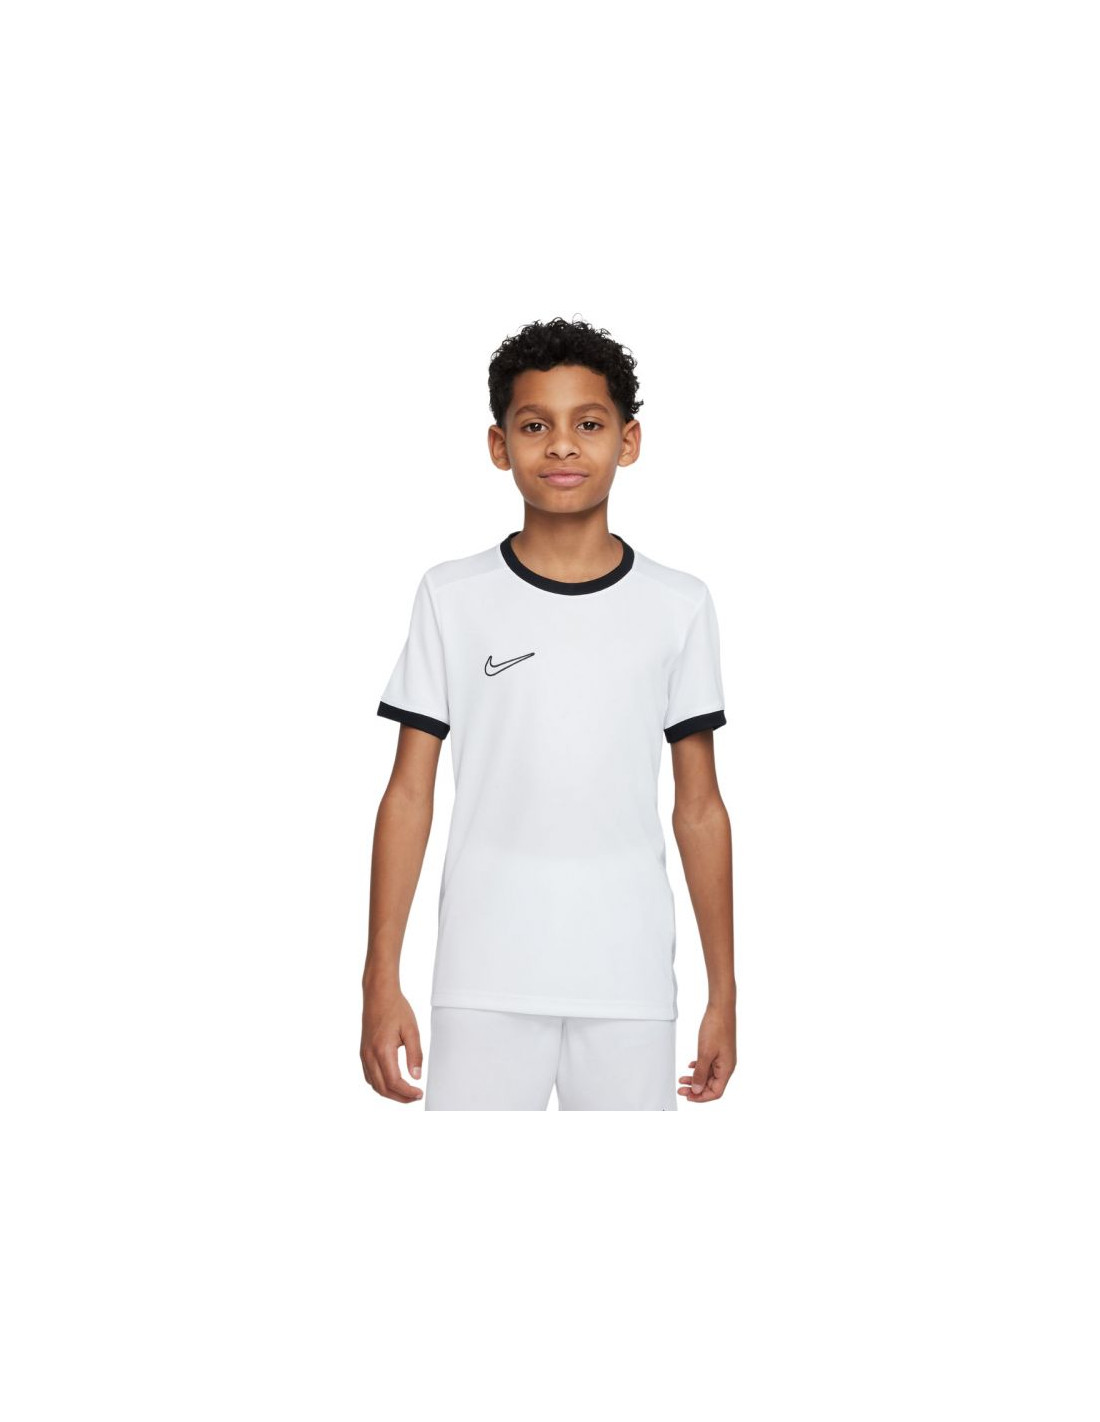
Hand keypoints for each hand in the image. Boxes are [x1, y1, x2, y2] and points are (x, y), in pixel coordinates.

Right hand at [360, 980, 423, 1102]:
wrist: (378, 994)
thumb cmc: (395, 1008)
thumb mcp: (411, 1030)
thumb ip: (415, 1055)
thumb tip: (416, 1076)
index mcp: (382, 1050)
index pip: (394, 1082)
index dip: (407, 1092)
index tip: (419, 1093)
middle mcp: (370, 1055)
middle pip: (382, 1088)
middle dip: (400, 1097)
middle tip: (415, 1097)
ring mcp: (364, 1054)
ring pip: (374, 1084)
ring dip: (390, 1093)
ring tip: (406, 1093)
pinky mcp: (363, 1052)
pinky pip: (369, 1076)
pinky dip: (380, 1085)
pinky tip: (392, 1083)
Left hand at [679, 999, 736, 1101]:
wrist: (721, 1008)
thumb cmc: (716, 1028)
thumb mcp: (705, 1053)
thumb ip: (701, 1073)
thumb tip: (698, 1090)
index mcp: (727, 1069)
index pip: (715, 1092)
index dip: (701, 1097)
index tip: (688, 1096)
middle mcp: (726, 1065)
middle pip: (711, 1085)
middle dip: (696, 1088)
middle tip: (681, 1088)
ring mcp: (722, 1058)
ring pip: (709, 1075)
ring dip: (695, 1078)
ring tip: (682, 1079)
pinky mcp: (718, 1051)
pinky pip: (709, 1065)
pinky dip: (699, 1068)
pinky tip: (691, 1066)